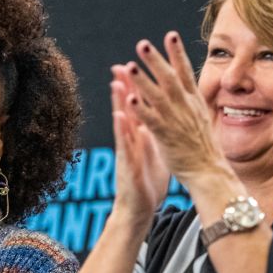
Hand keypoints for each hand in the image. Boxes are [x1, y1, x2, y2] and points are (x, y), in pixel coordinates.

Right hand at [109, 64, 168, 225]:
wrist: (138, 208)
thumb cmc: (146, 180)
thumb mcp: (151, 151)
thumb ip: (150, 132)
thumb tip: (155, 116)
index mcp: (140, 136)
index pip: (137, 106)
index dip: (136, 86)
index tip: (134, 64)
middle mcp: (130, 140)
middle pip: (127, 109)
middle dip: (125, 87)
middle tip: (121, 64)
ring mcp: (127, 151)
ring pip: (123, 123)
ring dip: (119, 103)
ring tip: (117, 83)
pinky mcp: (127, 165)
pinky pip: (125, 145)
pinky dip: (122, 131)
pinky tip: (119, 117)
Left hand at [127, 32, 232, 183]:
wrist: (209, 171)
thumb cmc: (203, 147)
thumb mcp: (201, 117)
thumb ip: (191, 102)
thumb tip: (189, 87)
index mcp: (194, 102)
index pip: (185, 72)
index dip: (177, 53)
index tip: (171, 35)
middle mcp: (185, 107)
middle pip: (169, 79)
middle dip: (156, 60)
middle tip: (143, 44)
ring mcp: (175, 121)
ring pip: (157, 96)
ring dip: (143, 80)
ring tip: (130, 65)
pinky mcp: (166, 136)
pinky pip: (151, 120)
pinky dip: (141, 108)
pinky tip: (129, 98)